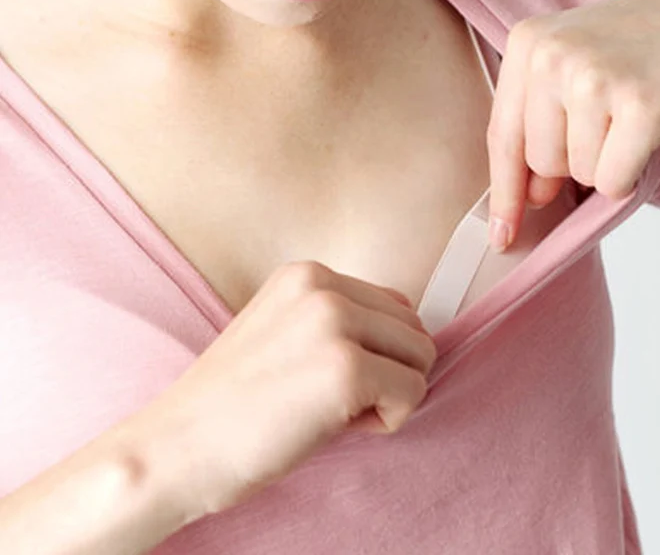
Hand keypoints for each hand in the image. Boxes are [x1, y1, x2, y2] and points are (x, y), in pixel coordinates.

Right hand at [137, 262, 434, 517]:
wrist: (175, 449)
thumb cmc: (232, 405)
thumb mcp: (285, 333)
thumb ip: (340, 320)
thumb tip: (405, 336)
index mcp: (307, 274)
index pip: (392, 305)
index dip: (375, 351)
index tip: (331, 378)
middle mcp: (323, 286)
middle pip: (413, 328)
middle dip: (388, 370)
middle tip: (334, 400)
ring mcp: (334, 322)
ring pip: (421, 356)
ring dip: (390, 393)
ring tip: (334, 410)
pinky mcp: (346, 367)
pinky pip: (413, 392)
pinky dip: (388, 419)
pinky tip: (335, 426)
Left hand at [486, 0, 659, 250]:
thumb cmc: (647, 46)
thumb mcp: (577, 62)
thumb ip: (542, 121)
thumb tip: (531, 196)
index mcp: (528, 41)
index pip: (502, 135)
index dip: (504, 192)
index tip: (501, 235)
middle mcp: (552, 56)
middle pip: (541, 162)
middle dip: (574, 163)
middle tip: (610, 121)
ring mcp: (595, 78)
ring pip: (579, 174)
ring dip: (608, 162)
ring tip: (633, 114)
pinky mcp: (642, 105)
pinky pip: (613, 181)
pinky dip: (632, 174)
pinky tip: (652, 129)